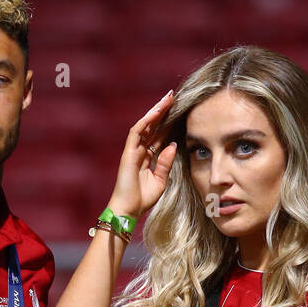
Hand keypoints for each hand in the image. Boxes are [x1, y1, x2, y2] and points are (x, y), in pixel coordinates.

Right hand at [108, 91, 177, 219]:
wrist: (128, 210)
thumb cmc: (142, 199)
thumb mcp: (161, 180)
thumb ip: (165, 163)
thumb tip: (173, 146)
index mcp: (147, 157)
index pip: (158, 135)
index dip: (168, 122)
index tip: (179, 110)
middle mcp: (139, 151)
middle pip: (152, 126)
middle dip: (162, 111)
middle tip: (173, 96)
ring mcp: (133, 151)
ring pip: (144, 125)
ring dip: (156, 111)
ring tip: (167, 99)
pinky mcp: (128, 153)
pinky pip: (137, 132)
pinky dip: (146, 121)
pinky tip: (156, 112)